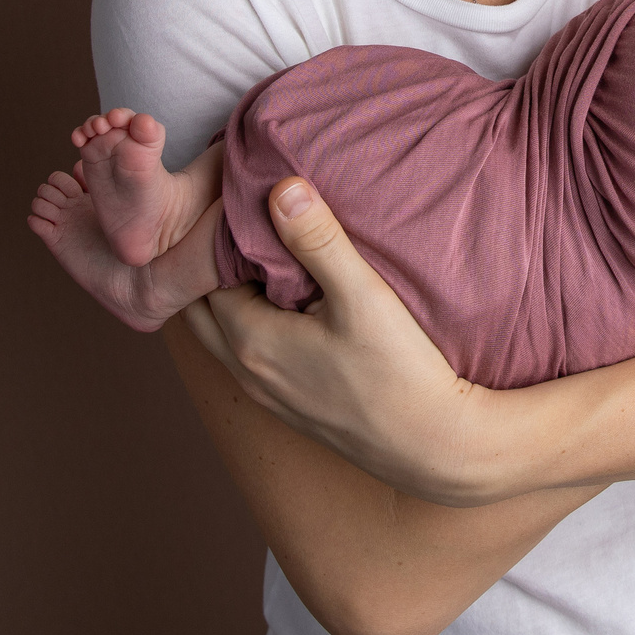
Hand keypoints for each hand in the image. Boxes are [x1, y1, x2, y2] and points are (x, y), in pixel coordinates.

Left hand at [177, 177, 516, 507]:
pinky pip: (244, 354)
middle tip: (234, 220)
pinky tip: (281, 301)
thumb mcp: (363, 296)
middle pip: (200, 305)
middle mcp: (246, 370)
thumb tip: (280, 187)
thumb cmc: (401, 372)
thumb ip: (319, 240)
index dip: (215, 233)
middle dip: (206, 264)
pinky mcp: (288, 405)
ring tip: (255, 252)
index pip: (204, 272)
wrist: (434, 447)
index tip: (237, 197)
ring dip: (225, 294)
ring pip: (219, 332)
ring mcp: (265, 393)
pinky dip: (244, 321)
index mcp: (251, 339)